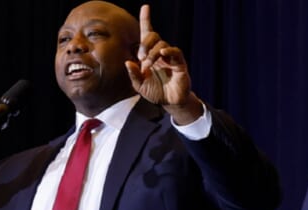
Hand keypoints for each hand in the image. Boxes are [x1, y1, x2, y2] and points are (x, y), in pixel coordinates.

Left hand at [125, 5, 201, 123]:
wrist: (169, 103)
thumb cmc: (155, 92)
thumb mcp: (139, 86)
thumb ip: (133, 75)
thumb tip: (128, 62)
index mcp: (149, 55)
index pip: (147, 34)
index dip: (146, 19)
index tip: (146, 7)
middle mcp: (159, 53)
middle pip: (152, 36)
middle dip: (145, 43)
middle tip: (141, 56)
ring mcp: (170, 57)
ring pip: (161, 44)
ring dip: (152, 53)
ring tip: (149, 65)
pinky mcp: (179, 63)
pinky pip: (174, 51)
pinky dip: (168, 51)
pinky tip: (163, 55)